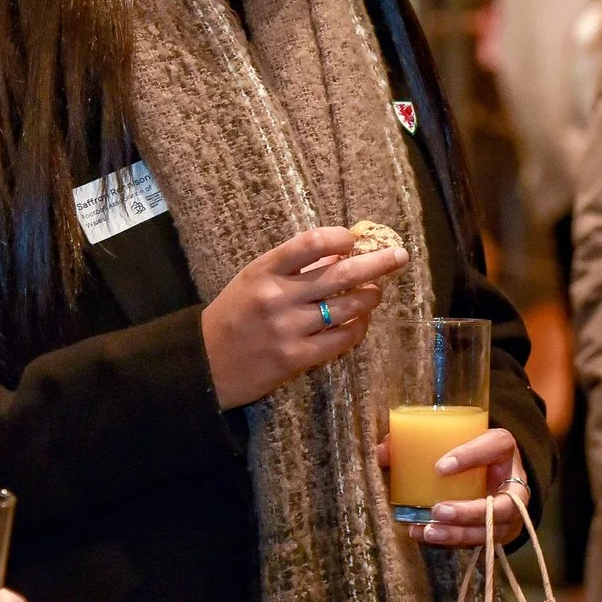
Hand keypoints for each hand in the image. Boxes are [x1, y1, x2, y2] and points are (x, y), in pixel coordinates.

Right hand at [204, 226, 409, 410]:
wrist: (203, 363)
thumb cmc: (232, 316)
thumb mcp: (252, 281)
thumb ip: (291, 268)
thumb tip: (338, 255)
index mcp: (263, 270)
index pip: (309, 243)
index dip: (340, 238)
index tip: (354, 239)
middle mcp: (277, 296)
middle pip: (340, 274)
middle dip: (376, 263)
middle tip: (399, 256)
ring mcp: (288, 328)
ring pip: (346, 308)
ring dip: (369, 298)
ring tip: (376, 293)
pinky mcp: (296, 358)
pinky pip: (340, 340)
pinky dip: (357, 328)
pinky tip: (361, 322)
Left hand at [370, 426, 529, 547]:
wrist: (496, 474)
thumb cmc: (470, 452)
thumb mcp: (455, 439)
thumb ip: (420, 442)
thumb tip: (383, 452)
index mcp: (503, 448)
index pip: (497, 445)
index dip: (471, 456)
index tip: (440, 467)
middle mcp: (514, 482)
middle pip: (503, 504)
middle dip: (470, 512)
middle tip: (438, 510)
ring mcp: (510, 513)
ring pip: (491, 529)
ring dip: (458, 533)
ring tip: (428, 531)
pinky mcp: (499, 532)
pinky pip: (478, 541)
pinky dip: (451, 541)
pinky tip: (425, 536)